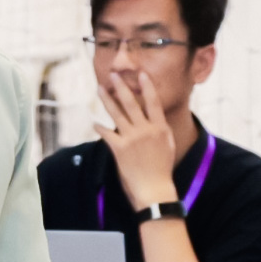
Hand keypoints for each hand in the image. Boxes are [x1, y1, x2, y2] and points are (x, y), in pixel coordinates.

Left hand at [100, 64, 180, 210]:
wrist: (154, 187)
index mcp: (160, 127)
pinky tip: (94, 123)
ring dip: (107, 100)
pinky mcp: (119, 149)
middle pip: (132, 103)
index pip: (153, 102)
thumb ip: (159, 128)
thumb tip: (154, 115)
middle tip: (113, 75)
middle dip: (121, 87)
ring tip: (100, 88)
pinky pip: (107, 134)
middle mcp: (146, 130)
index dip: (147, 87)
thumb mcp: (167, 143)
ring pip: (117, 114)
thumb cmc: (162, 167)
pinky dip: (100, 128)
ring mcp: (132, 138)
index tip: (141, 74)